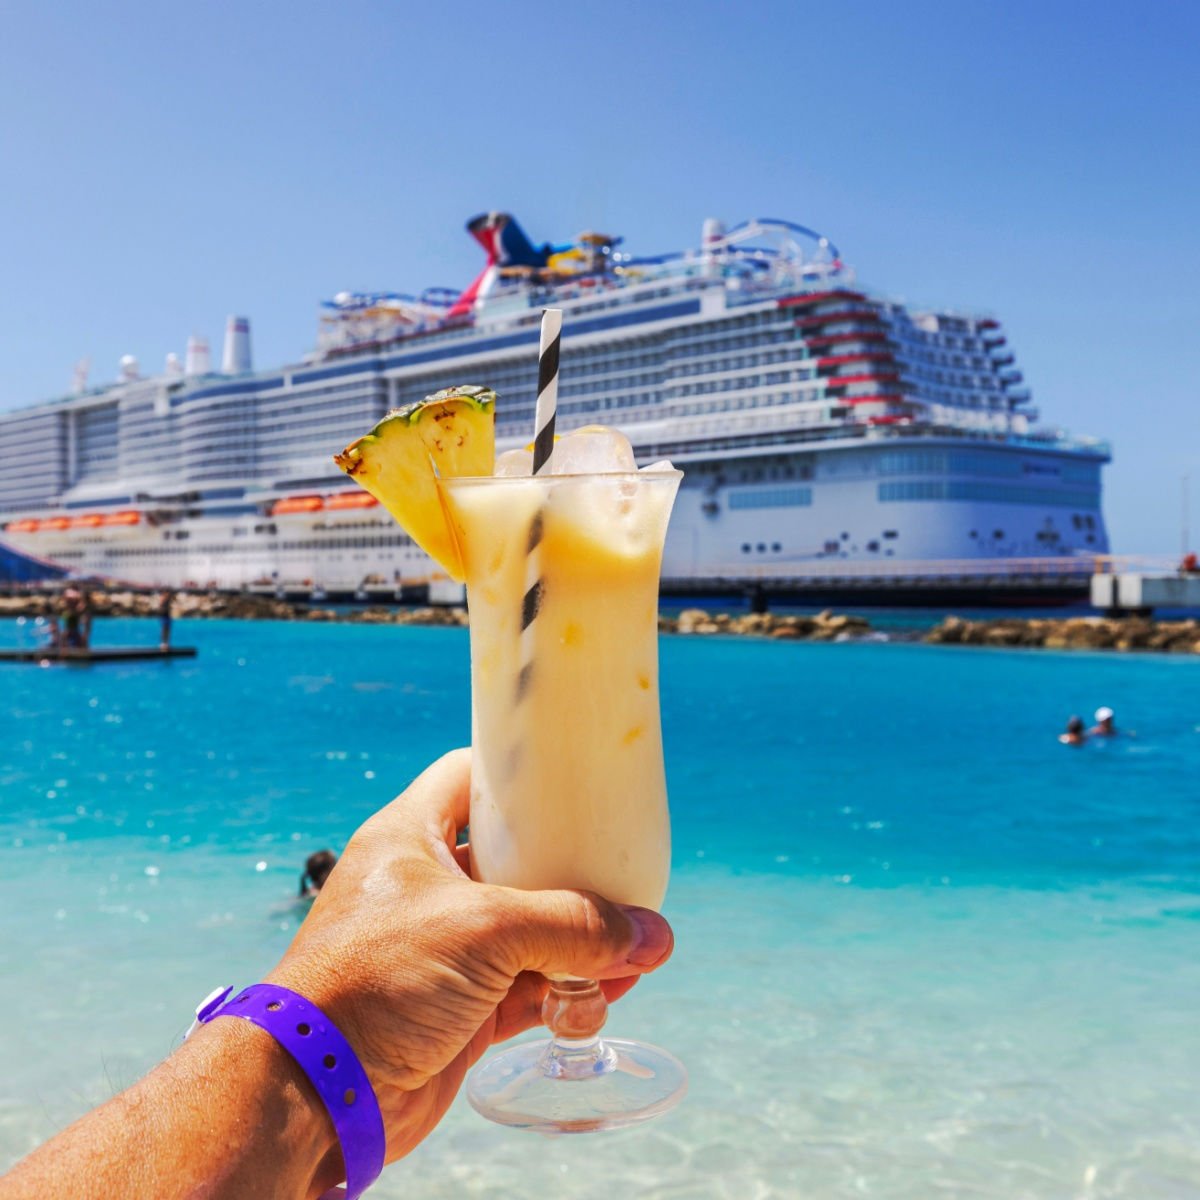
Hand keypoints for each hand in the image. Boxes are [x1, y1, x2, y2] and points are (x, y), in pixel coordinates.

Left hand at [266, 748, 673, 1165]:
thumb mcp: (486, 929)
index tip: (576, 778)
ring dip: (583, 947)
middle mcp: (429, 885)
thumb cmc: (379, 978)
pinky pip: (530, 988)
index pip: (470, 778)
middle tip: (625, 886)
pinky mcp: (462, 1007)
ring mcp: (446, 949)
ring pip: (532, 931)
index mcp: (412, 835)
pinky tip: (600, 1001)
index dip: (521, 773)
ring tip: (631, 959)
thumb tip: (654, 936)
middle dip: (576, 879)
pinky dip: (567, 994)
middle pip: (518, 859)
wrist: (319, 1092)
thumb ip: (575, 926)